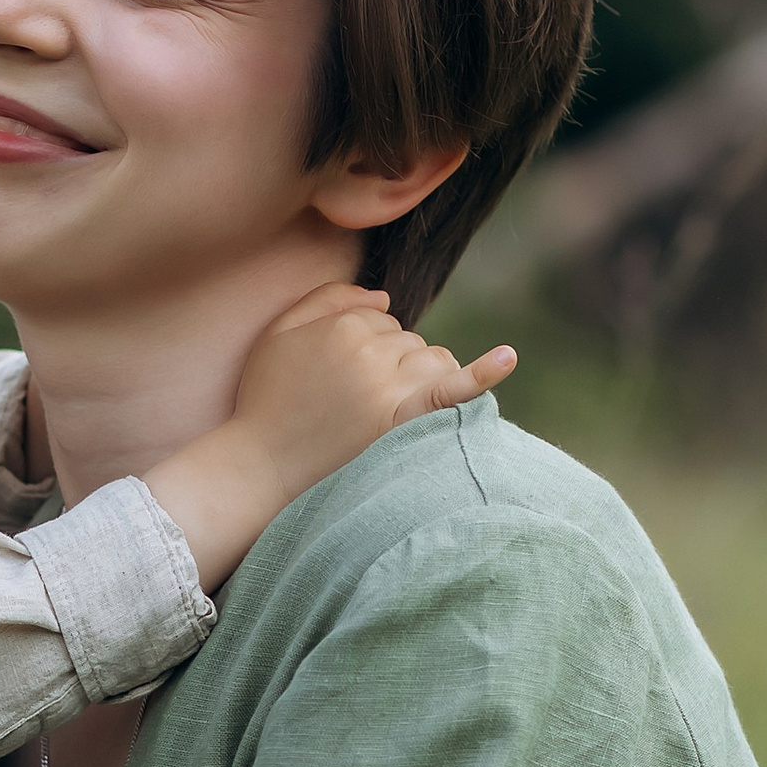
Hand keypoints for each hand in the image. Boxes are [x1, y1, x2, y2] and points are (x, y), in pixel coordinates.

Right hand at [228, 282, 514, 499]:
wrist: (259, 469)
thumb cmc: (266, 401)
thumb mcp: (279, 334)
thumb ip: (327, 300)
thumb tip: (385, 297)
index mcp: (342, 326)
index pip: (380, 320)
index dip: (362, 347)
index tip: (339, 378)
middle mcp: (370, 352)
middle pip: (409, 341)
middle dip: (390, 363)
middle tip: (353, 403)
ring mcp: (389, 389)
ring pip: (433, 361)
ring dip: (421, 377)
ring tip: (384, 410)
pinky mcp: (403, 425)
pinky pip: (453, 391)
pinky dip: (483, 374)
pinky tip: (508, 357)